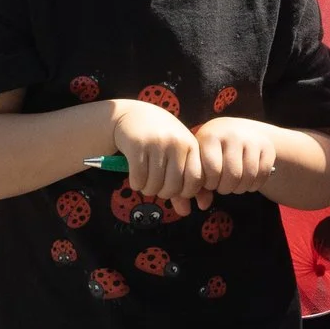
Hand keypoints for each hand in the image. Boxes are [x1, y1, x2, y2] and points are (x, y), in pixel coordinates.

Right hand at [109, 98, 201, 212]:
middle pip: (174, 187)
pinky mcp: (137, 145)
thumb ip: (184, 183)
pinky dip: (136, 183)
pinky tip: (136, 175)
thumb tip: (187, 212)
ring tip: (146, 180)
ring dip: (148, 189)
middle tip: (158, 186)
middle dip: (164, 193)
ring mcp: (157, 143)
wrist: (133, 115)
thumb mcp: (175, 155)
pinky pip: (138, 179)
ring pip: (155, 185)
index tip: (177, 189)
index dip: (186, 192)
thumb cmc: (160, 139)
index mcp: (191, 145)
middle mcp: (177, 143)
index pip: (196, 180)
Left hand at [192, 117, 280, 205]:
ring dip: (239, 188)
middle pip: (232, 175)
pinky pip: (262, 175)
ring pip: (248, 176)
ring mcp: (252, 140)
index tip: (209, 183)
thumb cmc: (213, 150)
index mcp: (211, 136)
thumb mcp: (201, 159)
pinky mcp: (267, 147)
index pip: (212, 170)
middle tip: (222, 186)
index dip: (210, 184)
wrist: (238, 130)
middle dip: (225, 188)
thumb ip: (197, 181)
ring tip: (233, 185)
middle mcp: (232, 135)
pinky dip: (254, 185)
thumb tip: (203, 206)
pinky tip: (246, 182)